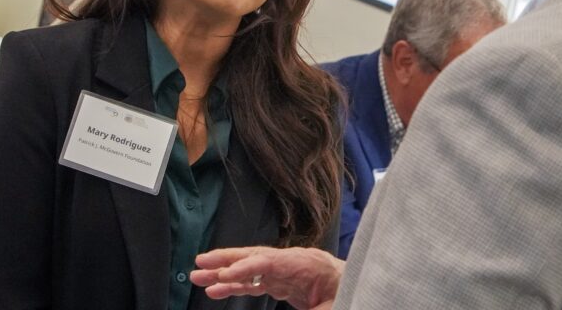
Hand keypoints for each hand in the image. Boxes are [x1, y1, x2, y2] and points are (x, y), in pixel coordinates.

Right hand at [191, 246, 344, 309]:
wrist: (363, 285)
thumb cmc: (351, 292)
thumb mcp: (335, 305)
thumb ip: (314, 309)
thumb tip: (303, 308)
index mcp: (307, 263)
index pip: (270, 262)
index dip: (246, 268)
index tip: (224, 276)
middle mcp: (293, 262)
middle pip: (255, 257)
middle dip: (227, 260)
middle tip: (200, 262)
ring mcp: (287, 272)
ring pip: (250, 269)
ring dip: (224, 273)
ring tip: (198, 277)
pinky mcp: (284, 282)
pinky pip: (256, 282)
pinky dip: (236, 286)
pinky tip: (217, 290)